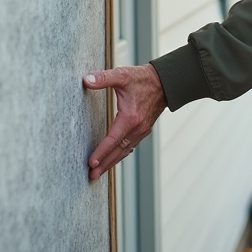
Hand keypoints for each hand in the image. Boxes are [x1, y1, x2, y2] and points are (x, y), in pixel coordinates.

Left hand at [83, 63, 167, 180]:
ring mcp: (141, 131)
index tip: (91, 163)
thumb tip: (86, 80)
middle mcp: (137, 128)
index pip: (112, 140)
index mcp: (130, 118)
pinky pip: (130, 147)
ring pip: (124, 151)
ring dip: (111, 162)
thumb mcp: (122, 75)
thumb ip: (103, 78)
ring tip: (99, 172)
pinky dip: (120, 155)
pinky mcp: (143, 130)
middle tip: (91, 176)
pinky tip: (114, 159)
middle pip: (118, 152)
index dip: (101, 152)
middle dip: (104, 164)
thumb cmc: (142, 79)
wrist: (164, 82)